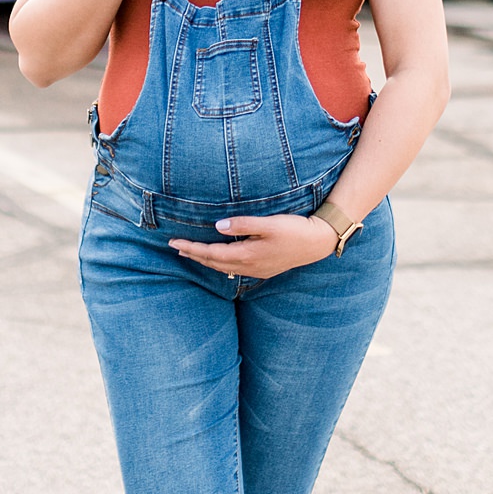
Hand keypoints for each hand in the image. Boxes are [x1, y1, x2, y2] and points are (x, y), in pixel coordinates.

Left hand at [171, 213, 336, 279]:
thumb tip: (218, 226)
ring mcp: (256, 269)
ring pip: (223, 268)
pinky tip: (219, 260)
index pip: (211, 253)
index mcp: (247, 255)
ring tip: (192, 253)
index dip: (192, 248)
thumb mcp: (269, 224)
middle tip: (176, 247)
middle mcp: (248, 266)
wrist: (317, 243)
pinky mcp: (262, 268)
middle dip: (194, 255)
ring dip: (205, 260)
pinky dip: (219, 263)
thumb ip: (243, 224)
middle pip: (213, 263)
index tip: (175, 242)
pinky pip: (233, 269)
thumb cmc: (294, 230)